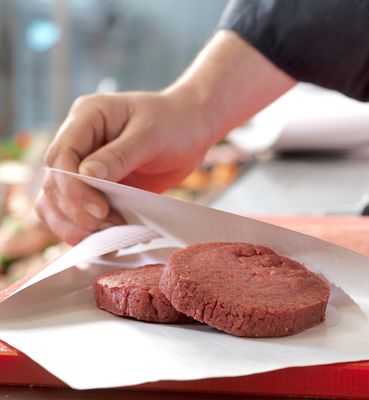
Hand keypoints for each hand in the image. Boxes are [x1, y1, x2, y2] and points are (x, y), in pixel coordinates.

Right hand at [36, 89, 211, 244]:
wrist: (193, 129)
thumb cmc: (175, 122)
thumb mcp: (151, 135)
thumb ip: (120, 155)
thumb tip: (86, 177)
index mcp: (87, 117)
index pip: (61, 156)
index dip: (73, 187)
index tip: (98, 210)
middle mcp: (79, 141)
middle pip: (55, 182)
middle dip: (74, 210)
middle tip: (106, 228)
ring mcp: (84, 165)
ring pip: (56, 201)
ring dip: (74, 224)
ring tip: (106, 238)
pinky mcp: (97, 186)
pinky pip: (78, 210)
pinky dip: (86, 227)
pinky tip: (104, 240)